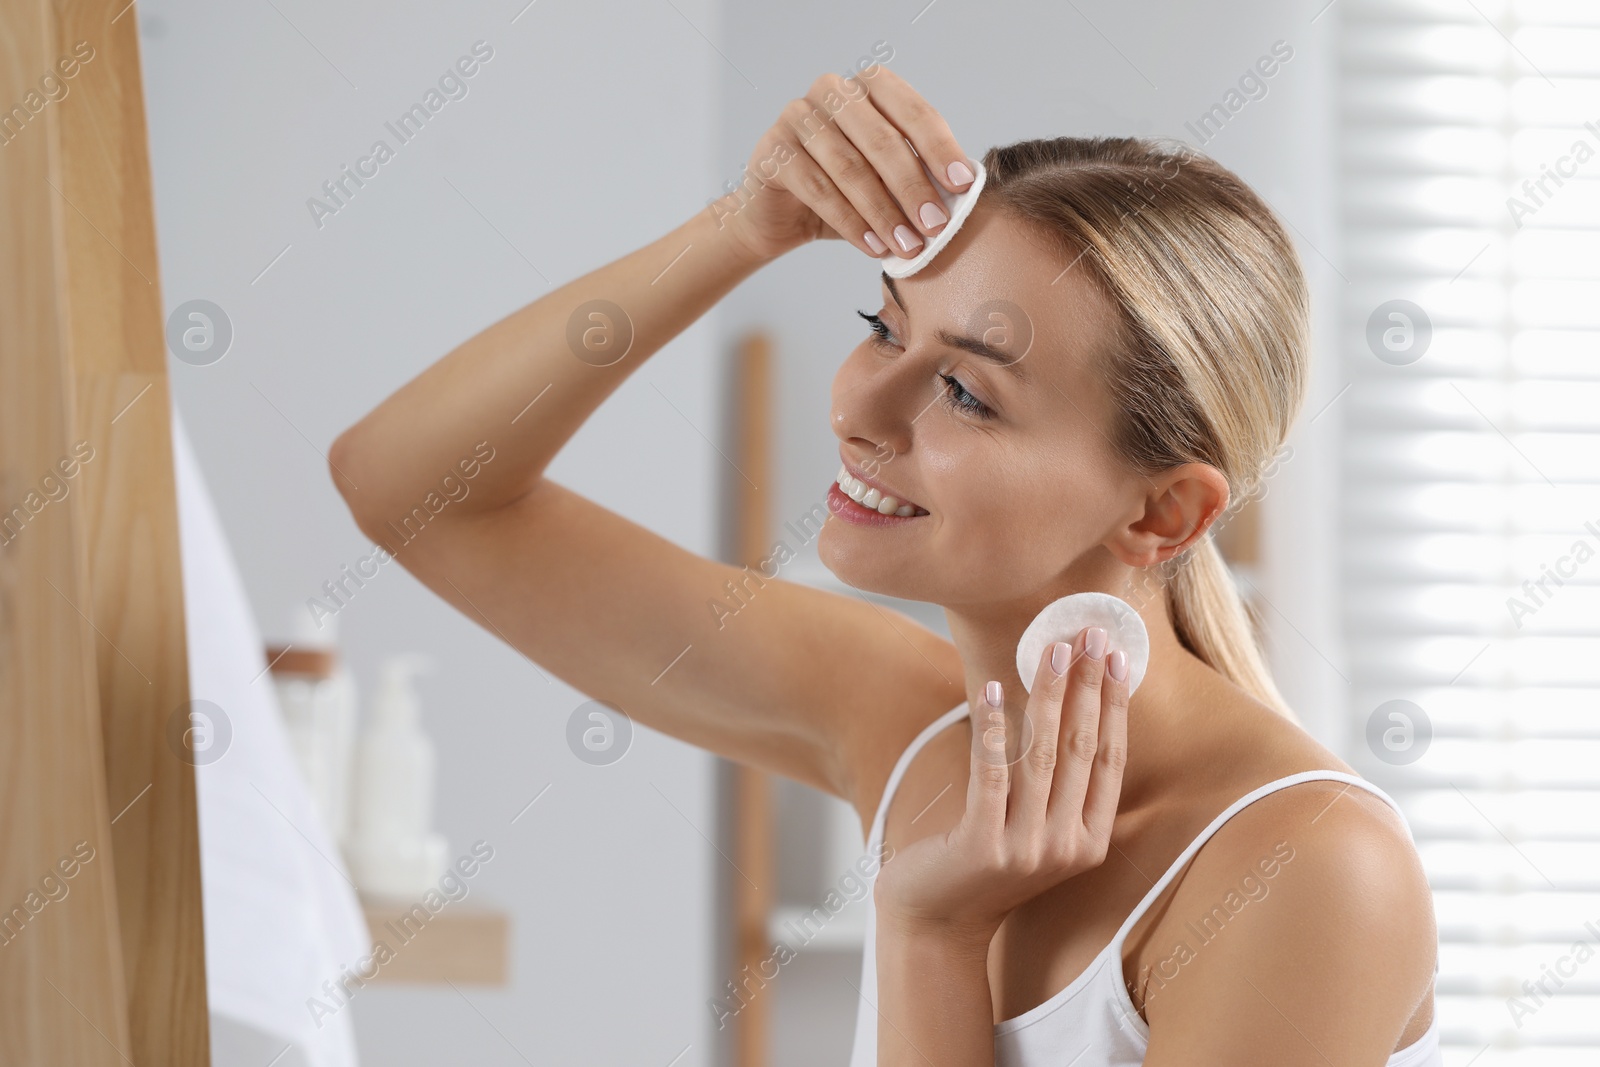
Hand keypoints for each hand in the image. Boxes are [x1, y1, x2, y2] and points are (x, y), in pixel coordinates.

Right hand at [717, 66, 975, 265]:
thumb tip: (963, 193)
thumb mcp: (886, 180)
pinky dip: (851, 222)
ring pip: (850, 168)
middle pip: (882, 140)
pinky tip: (873, 246)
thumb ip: (918, 175)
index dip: (940, 148)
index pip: (912, 111)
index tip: (962, 185)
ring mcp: (797, 116)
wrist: (779, 215)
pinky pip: (818, 189)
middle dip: (913, 187)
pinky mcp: (773, 150)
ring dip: (884, 213)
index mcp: (869, 86)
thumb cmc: (843, 192)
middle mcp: (832, 91)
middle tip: (936, 227)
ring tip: (907, 246)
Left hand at [873, 626, 1129, 943]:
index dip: (1116, 705)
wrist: (937, 920)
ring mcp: (1025, 848)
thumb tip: (1073, 704)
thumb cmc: (987, 861)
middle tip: (1091, 634)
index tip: (1120, 657)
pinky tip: (992, 688)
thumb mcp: (1037, 829)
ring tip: (1052, 649)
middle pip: (1081, 748)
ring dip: (1049, 694)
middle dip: (1089, 685)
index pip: (1110, 759)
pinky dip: (993, 726)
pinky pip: (991, 771)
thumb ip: (1059, 786)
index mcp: (1090, 841)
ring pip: (1042, 754)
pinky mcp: (983, 844)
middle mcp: (1066, 846)